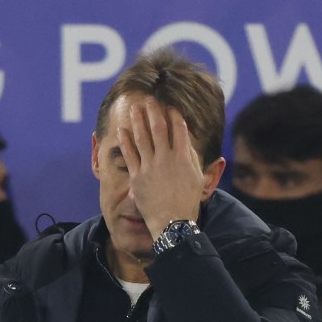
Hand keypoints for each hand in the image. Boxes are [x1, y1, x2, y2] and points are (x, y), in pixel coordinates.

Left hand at [117, 96, 207, 239]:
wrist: (173, 222)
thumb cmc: (188, 203)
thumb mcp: (198, 178)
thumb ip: (192, 158)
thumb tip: (187, 143)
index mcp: (183, 157)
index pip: (179, 129)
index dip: (174, 116)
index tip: (169, 107)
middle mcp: (166, 158)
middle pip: (158, 128)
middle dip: (153, 111)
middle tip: (149, 99)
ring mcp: (150, 166)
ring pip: (142, 137)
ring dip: (138, 120)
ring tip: (134, 108)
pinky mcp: (137, 176)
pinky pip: (130, 154)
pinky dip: (126, 140)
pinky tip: (123, 129)